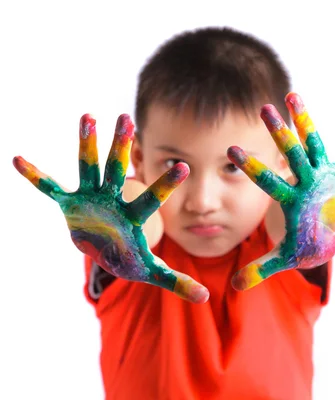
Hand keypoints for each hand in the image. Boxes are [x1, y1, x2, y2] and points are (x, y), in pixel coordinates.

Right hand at [13, 114, 208, 302]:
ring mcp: (92, 199)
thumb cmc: (130, 258)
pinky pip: (51, 189)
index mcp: (133, 216)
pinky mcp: (71, 204)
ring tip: (88, 116)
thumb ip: (176, 281)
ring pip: (89, 167)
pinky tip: (18, 159)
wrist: (107, 253)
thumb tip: (204, 298)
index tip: (183, 166)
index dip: (165, 185)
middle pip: (118, 171)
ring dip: (86, 145)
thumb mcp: (151, 271)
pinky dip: (36, 177)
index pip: (152, 199)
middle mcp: (114, 201)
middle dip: (121, 147)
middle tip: (126, 119)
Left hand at [227, 93, 334, 290]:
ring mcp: (323, 175)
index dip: (253, 168)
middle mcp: (305, 181)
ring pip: (313, 144)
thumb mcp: (287, 258)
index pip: (269, 181)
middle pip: (291, 154)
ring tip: (294, 95)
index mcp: (292, 200)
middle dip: (280, 133)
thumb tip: (233, 288)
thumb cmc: (310, 245)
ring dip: (306, 122)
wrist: (334, 237)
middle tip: (264, 108)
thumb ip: (262, 269)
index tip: (232, 150)